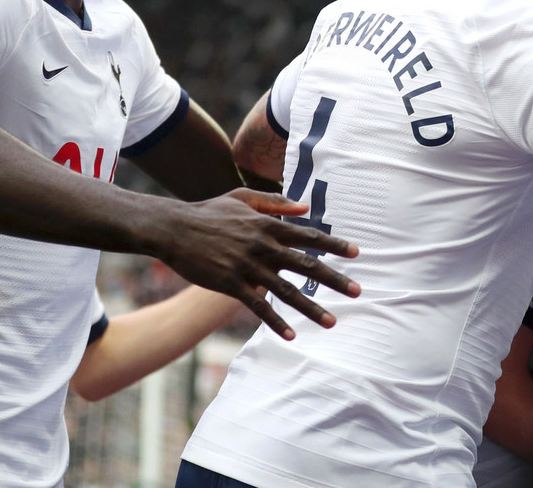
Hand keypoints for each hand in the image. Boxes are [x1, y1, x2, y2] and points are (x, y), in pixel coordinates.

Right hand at [157, 189, 359, 340]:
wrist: (173, 228)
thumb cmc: (209, 212)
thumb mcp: (243, 198)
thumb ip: (275, 202)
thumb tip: (305, 208)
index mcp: (268, 225)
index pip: (309, 236)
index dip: (334, 245)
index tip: (356, 253)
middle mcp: (263, 246)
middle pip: (306, 265)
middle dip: (335, 280)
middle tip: (358, 291)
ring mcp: (248, 266)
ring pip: (287, 291)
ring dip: (311, 308)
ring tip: (332, 322)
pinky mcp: (231, 284)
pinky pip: (259, 307)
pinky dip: (276, 322)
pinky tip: (292, 335)